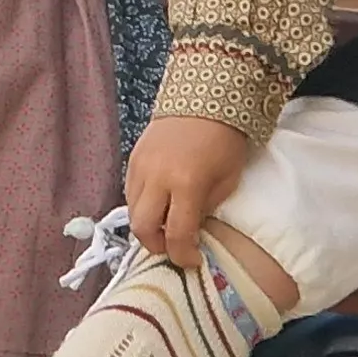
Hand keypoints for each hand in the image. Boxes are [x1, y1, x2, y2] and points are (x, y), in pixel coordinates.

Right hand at [123, 114, 256, 259]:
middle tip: (173, 247)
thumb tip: (192, 229)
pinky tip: (159, 203)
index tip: (193, 261)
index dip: (184, 256)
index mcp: (186, 185)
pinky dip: (143, 205)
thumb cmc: (225, 139)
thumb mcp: (227, 179)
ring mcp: (140, 167)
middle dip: (157, 246)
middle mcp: (157, 178)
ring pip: (132, 211)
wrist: (205, 96)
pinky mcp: (133, 158)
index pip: (177, 235)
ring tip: (166, 226)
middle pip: (143, 228)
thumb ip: (207, 208)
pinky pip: (130, 192)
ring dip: (148, 225)